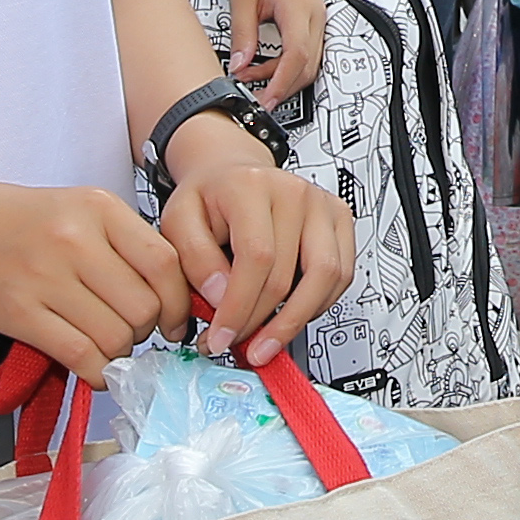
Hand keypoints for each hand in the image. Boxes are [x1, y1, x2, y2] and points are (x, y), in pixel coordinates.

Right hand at [0, 182, 194, 378]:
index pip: (164, 262)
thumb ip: (119, 240)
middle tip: (133, 334)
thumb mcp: (71, 206)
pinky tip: (93, 369)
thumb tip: (167, 290)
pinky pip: (79, 355)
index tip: (175, 319)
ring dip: (120, 353)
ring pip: (115, 336)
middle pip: (144, 306)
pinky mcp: (19, 312)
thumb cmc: (6, 219)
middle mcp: (75, 238)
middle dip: (147, 332)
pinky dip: (96, 372)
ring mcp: (46, 276)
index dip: (179, 301)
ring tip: (106, 346)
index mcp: (97, 207)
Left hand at [159, 131, 355, 363]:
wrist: (232, 175)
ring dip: (295, 321)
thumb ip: (193, 259)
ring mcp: (322, 205)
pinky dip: (318, 305)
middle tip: (237, 344)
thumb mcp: (178, 221)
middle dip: (260, 323)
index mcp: (251, 186)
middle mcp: (294, 192)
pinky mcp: (339, 220)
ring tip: (267, 341)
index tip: (221, 336)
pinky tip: (290, 314)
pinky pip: (342, 275)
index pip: (256, 257)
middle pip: (289, 275)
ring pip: (327, 278)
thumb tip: (220, 298)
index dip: (239, 307)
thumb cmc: (208, 199)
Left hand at [214, 0, 330, 108]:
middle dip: (282, 86)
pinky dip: (290, 65)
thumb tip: (239, 65)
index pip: (296, 56)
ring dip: (285, 76)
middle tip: (255, 97)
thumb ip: (243, 34)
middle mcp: (315, 13)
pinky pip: (308, 50)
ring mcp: (317, 16)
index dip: (281, 83)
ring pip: (310, 62)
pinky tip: (267, 67)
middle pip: (307, 65)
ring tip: (253, 78)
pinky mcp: (313, 18)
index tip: (266, 100)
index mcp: (298, 6)